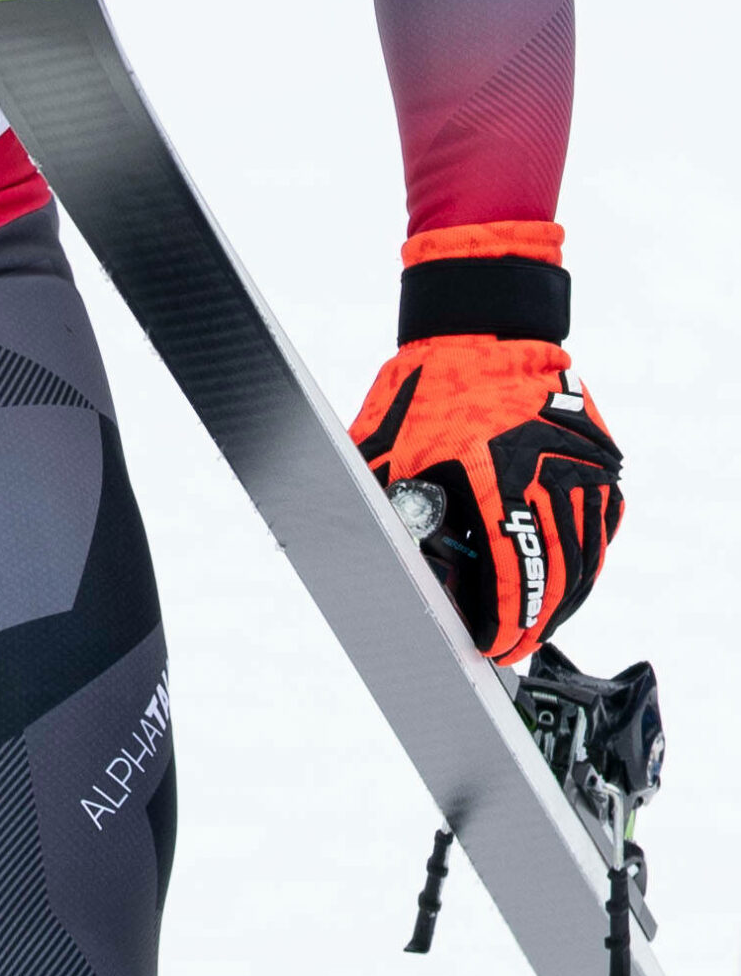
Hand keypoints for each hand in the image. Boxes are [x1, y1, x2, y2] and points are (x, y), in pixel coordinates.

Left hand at [353, 334, 622, 663]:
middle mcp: (549, 467)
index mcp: (495, 468)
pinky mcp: (601, 458)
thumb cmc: (428, 386)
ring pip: (587, 555)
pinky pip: (602, 526)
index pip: (513, 567)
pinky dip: (585, 559)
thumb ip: (385, 505)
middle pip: (558, 572)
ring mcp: (584, 463)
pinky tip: (564, 579)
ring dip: (564, 598)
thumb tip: (375, 562)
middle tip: (513, 649)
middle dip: (535, 621)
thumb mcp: (388, 445)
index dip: (506, 618)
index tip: (493, 647)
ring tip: (536, 623)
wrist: (479, 326)